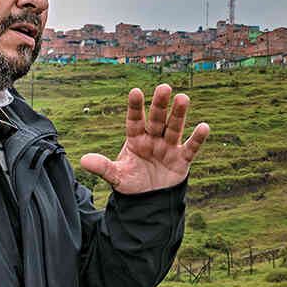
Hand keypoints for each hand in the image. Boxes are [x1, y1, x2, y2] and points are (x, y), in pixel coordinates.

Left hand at [80, 84, 209, 194]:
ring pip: (174, 127)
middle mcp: (153, 138)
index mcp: (136, 139)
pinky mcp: (182, 159)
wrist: (150, 199)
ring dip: (179, 114)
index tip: (135, 91)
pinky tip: (203, 126)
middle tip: (164, 87)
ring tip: (183, 98)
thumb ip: (103, 167)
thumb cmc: (133, 182)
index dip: (135, 107)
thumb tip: (83, 160)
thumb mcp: (117, 176)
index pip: (134, 120)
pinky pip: (190, 147)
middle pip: (157, 119)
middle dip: (160, 104)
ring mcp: (168, 147)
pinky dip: (197, 138)